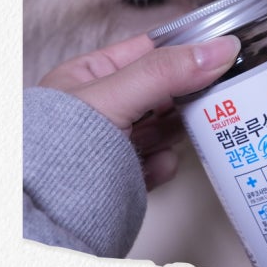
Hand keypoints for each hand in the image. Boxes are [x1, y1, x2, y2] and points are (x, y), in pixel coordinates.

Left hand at [39, 33, 240, 189]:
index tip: (219, 50)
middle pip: (163, 92)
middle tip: (216, 94)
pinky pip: (159, 162)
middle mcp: (104, 108)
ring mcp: (115, 142)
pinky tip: (156, 165)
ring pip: (166, 128)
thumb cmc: (57, 149)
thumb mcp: (115, 96)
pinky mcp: (125, 175)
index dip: (183, 49)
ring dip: (177, 132)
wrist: (47, 217)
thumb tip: (218, 50)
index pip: (148, 51)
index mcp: (90, 77)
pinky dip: (164, 163)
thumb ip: (165, 71)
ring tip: (186, 132)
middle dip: (187, 96)